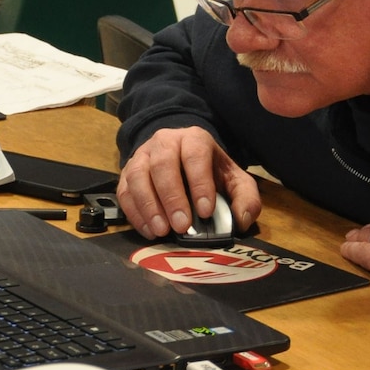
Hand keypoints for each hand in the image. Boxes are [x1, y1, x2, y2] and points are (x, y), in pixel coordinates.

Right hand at [117, 127, 261, 238]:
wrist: (181, 156)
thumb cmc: (209, 170)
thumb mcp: (234, 179)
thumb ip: (246, 197)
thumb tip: (242, 218)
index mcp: (194, 139)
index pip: (195, 156)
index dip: (200, 183)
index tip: (205, 211)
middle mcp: (165, 142)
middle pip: (163, 164)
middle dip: (172, 197)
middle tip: (181, 226)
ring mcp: (142, 156)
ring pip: (138, 175)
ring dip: (148, 205)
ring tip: (161, 231)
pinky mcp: (127, 173)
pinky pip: (124, 191)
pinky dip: (134, 213)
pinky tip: (149, 230)